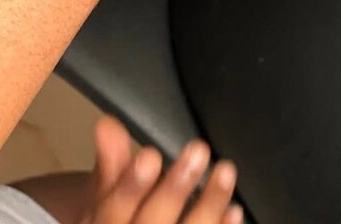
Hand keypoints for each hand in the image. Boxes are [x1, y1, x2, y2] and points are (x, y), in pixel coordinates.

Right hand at [81, 118, 239, 223]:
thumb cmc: (119, 216)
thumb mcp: (107, 195)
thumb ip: (112, 163)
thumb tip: (108, 127)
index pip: (111, 213)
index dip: (130, 188)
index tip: (149, 156)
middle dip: (173, 191)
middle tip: (197, 151)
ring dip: (208, 205)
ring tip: (224, 171)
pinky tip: (233, 209)